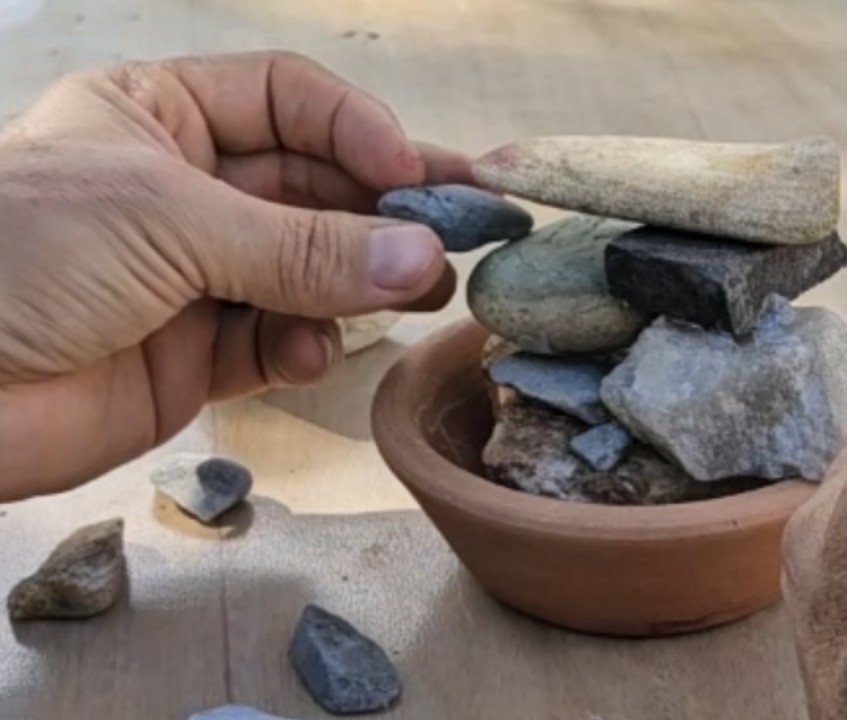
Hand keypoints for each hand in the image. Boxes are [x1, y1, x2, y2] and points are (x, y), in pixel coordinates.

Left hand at [0, 52, 470, 499]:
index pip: (288, 101)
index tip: (418, 176)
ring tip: (415, 294)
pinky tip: (309, 352)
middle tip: (461, 235)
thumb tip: (421, 257)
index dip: (359, 130)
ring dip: (359, 282)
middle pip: (313, 188)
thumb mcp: (168, 220)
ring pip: (308, 268)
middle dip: (383, 212)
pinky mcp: (194, 356)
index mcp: (159, 115)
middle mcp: (184, 189)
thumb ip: (302, 245)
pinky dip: (305, 344)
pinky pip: (278, 339)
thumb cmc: (18, 257)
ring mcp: (193, 275)